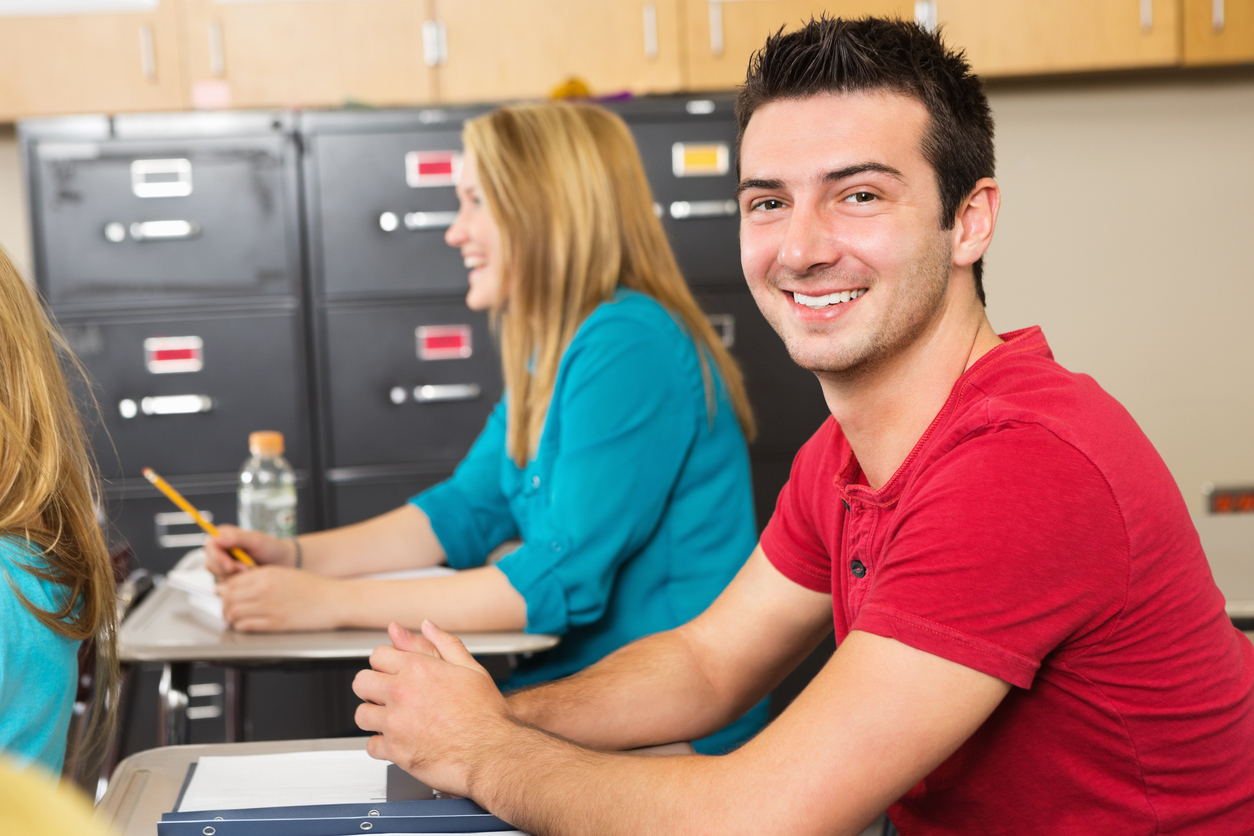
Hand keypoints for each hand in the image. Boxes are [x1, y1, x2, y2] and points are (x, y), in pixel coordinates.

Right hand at [204, 525, 293, 580]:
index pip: (210, 546)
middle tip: (246, 569)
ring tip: (251, 571)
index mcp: (224, 535)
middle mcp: (220, 549)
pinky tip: (249, 577)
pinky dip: (237, 583)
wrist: (283, 563)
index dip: (218, 557)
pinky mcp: (227, 577)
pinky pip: (225, 584)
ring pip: (217, 575)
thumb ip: (237, 538)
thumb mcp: (256, 540)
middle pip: (210, 563)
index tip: (230, 566)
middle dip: (228, 569)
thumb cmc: (271, 548)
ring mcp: (223, 564)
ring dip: (234, 576)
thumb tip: (217, 538)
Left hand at [217, 565, 339, 631]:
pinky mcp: (274, 623)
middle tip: (228, 610)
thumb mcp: (285, 574)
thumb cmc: (313, 587)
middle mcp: (264, 588)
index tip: (226, 596)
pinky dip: (240, 627)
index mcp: (267, 573)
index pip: (232, 581)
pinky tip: (245, 626)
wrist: (334, 600)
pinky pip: (246, 625)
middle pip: (228, 598)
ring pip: (234, 613)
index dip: (224, 591)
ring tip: (235, 620)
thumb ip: (260, 578)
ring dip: (230, 618)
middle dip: (224, 606)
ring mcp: (269, 606)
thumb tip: (235, 586)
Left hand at [355, 622, 514, 796]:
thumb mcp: (471, 668)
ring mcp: (395, 723)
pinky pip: (371, 746)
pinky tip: (397, 742)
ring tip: (390, 719)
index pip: (378, 655)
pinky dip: (382, 745)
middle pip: (361, 682)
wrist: (492, 752)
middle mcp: (401, 693)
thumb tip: (427, 626)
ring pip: (361, 715)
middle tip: (386, 695)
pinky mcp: (395, 751)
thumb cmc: (486, 713)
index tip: (392, 672)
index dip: (386, 663)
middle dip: (372, 686)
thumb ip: (444, 643)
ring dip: (373, 716)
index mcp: (418, 669)